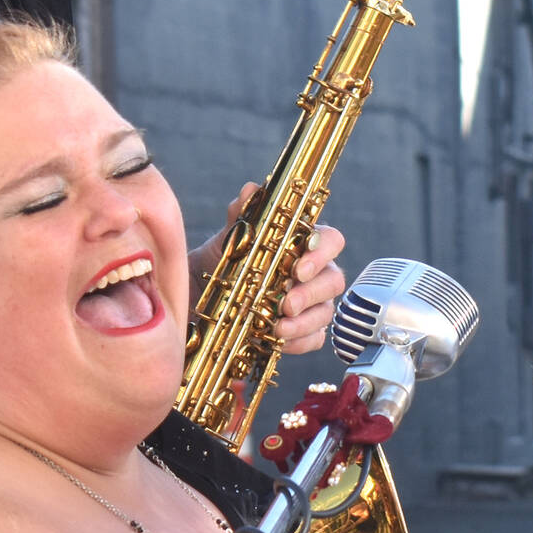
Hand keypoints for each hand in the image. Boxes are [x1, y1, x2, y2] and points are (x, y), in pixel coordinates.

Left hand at [187, 186, 347, 356]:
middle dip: (311, 294)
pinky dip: (298, 342)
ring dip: (303, 322)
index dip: (322, 253)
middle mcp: (313, 274)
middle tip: (286, 304)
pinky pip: (314, 339)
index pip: (331, 241)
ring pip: (326, 313)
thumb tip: (250, 190)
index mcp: (302, 245)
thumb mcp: (226, 241)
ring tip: (276, 329)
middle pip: (333, 280)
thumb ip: (242, 216)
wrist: (199, 301)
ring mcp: (312, 304)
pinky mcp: (304, 332)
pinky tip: (276, 342)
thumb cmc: (221, 265)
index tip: (299, 268)